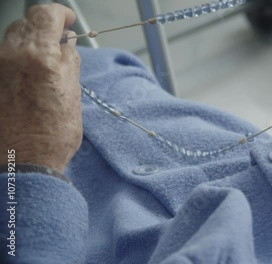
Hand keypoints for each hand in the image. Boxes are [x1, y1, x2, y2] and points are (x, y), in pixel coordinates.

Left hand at [0, 4, 81, 173]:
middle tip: (60, 43)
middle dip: (44, 28)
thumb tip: (67, 45)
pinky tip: (30, 78)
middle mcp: (11, 56)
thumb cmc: (52, 135)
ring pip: (12, 38)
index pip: (45, 14)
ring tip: (45, 62)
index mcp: (39, 56)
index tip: (69, 21)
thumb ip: (69, 62)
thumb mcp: (72, 94)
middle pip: (26, 23)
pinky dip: (18, 58)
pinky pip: (4, 57)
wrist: (23, 163)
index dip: (60, 13)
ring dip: (30, 43)